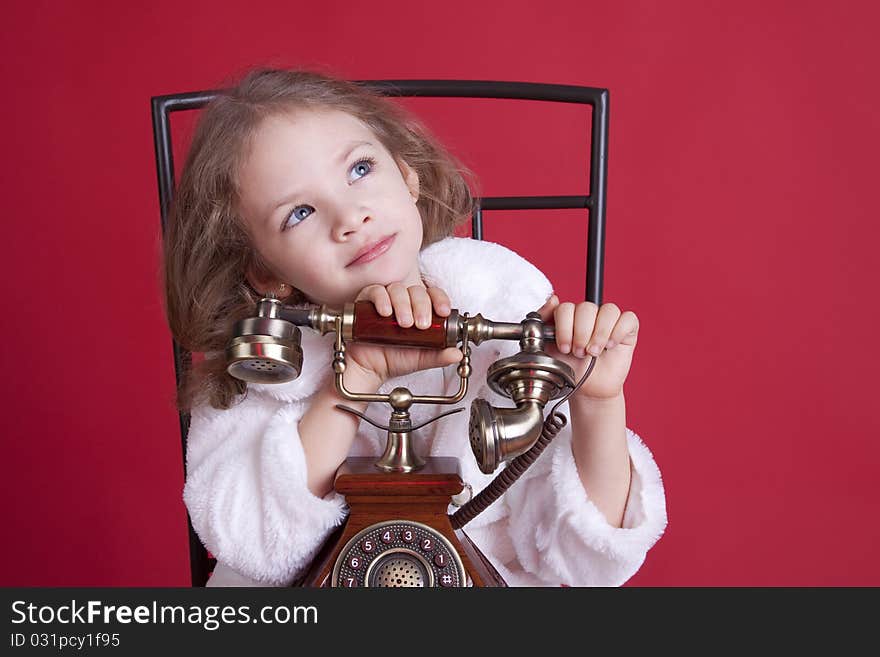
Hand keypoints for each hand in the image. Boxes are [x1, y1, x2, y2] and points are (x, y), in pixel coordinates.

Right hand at [344, 282, 461, 384]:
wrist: (369, 370)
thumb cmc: (394, 359)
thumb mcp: (421, 359)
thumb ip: (439, 356)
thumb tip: (457, 353)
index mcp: (419, 310)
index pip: (433, 295)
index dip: (440, 299)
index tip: (443, 311)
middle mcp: (403, 302)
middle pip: (416, 291)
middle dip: (422, 306)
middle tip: (422, 324)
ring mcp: (385, 300)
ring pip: (397, 289)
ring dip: (403, 305)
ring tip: (404, 324)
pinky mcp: (366, 303)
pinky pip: (375, 291)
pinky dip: (382, 299)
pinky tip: (385, 312)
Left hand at [536, 294, 639, 401]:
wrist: (588, 388)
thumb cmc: (569, 368)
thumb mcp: (547, 348)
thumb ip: (542, 322)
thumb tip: (552, 300)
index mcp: (569, 315)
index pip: (566, 308)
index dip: (564, 328)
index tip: (564, 348)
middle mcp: (589, 314)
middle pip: (586, 308)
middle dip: (581, 334)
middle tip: (580, 353)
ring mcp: (609, 320)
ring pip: (609, 310)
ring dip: (600, 333)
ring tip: (594, 352)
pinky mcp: (627, 329)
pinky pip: (628, 318)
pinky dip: (618, 332)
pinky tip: (610, 346)